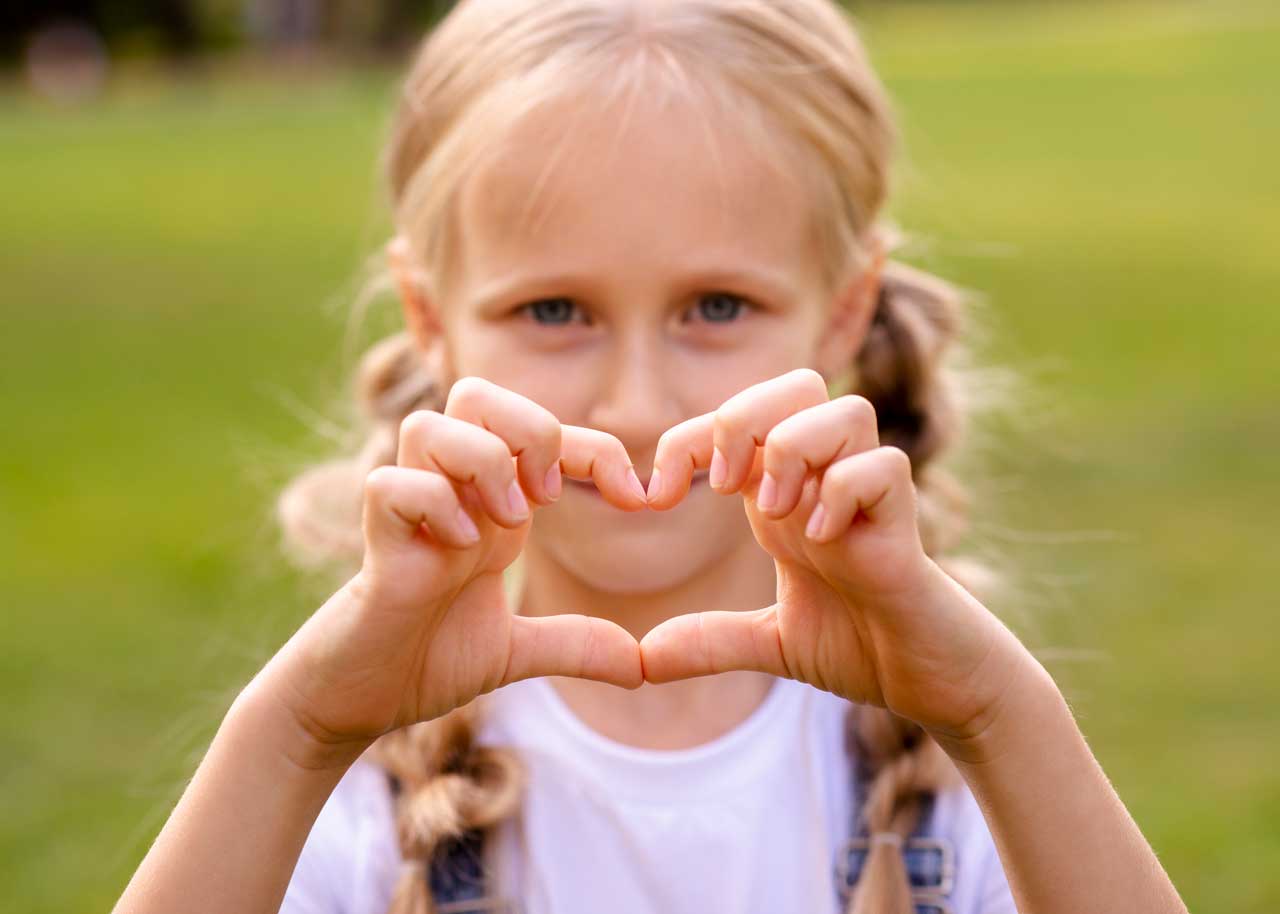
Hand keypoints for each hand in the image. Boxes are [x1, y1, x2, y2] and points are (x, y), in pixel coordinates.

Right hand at [272, 377, 645, 759]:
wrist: (359, 702)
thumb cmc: (425, 658)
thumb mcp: (516, 651)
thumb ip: (576, 644)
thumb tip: (641, 666)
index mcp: (490, 503)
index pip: (545, 434)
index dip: (597, 449)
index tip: (638, 500)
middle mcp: (451, 494)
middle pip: (476, 394)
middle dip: (527, 427)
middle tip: (547, 496)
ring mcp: (409, 513)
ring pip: (430, 426)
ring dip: (481, 464)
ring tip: (505, 522)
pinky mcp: (375, 545)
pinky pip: (390, 487)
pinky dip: (432, 507)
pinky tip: (456, 550)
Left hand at [639, 368, 1028, 744]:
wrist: (927, 682)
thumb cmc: (861, 644)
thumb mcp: (771, 642)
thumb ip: (711, 641)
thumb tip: (644, 658)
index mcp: (787, 490)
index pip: (736, 423)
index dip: (685, 441)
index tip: (652, 498)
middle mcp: (827, 480)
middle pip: (797, 385)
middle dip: (745, 417)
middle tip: (721, 486)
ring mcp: (869, 497)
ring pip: (845, 410)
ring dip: (796, 451)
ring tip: (775, 513)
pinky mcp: (906, 526)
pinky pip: (883, 468)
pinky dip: (845, 493)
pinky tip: (823, 541)